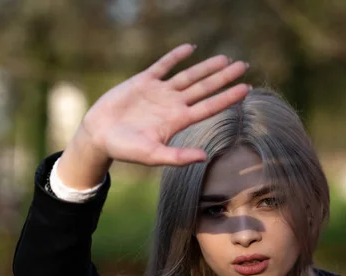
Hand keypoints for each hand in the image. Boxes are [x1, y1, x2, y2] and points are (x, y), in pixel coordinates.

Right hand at [77, 43, 249, 166]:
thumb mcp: (152, 155)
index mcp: (178, 121)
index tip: (246, 89)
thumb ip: (178, 157)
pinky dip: (176, 56)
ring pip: (188, 76)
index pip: (209, 107)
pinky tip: (190, 48)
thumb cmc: (126, 149)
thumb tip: (205, 157)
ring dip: (206, 67)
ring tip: (225, 58)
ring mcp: (159, 92)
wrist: (99, 135)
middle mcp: (173, 105)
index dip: (227, 98)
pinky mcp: (143, 81)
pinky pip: (163, 65)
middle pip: (204, 88)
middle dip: (224, 78)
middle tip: (244, 66)